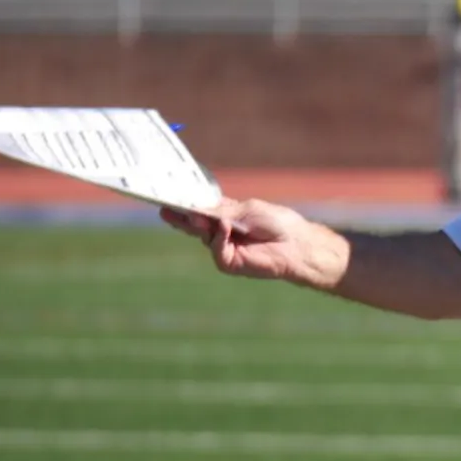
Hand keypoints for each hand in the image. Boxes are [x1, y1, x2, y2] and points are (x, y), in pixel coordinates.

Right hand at [160, 198, 315, 282]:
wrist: (296, 243)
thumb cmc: (276, 223)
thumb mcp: (246, 210)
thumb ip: (221, 212)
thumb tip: (196, 211)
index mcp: (225, 216)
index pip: (200, 210)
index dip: (186, 205)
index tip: (168, 197)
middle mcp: (221, 233)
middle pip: (195, 225)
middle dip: (182, 217)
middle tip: (165, 209)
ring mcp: (224, 249)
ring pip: (203, 236)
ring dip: (201, 225)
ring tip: (197, 216)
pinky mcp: (229, 263)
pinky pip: (217, 250)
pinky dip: (219, 238)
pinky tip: (225, 227)